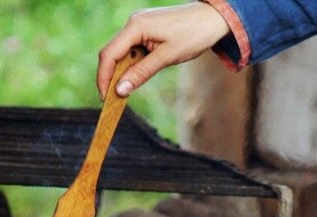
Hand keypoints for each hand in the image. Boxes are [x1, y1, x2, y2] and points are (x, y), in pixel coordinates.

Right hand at [97, 2, 230, 97]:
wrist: (213, 18)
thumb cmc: (193, 35)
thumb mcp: (166, 57)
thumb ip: (141, 73)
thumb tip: (119, 90)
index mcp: (136, 26)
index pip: (109, 54)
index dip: (104, 78)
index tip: (105, 98)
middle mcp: (133, 23)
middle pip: (111, 53)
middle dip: (109, 77)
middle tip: (112, 99)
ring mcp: (139, 25)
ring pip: (120, 52)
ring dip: (120, 72)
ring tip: (124, 92)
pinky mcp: (145, 30)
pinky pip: (131, 49)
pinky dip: (130, 65)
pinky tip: (134, 78)